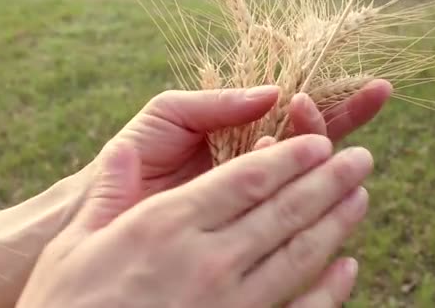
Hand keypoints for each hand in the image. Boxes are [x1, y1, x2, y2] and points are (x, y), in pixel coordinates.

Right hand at [18, 135, 373, 306]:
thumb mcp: (73, 246)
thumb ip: (107, 194)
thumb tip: (121, 153)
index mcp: (166, 226)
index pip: (246, 179)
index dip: (290, 157)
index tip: (320, 141)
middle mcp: (207, 260)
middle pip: (284, 210)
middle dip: (329, 180)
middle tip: (361, 160)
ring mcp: (229, 303)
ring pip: (299, 254)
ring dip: (337, 223)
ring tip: (361, 198)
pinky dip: (330, 290)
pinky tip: (348, 268)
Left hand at [104, 80, 391, 194]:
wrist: (104, 203)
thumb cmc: (136, 155)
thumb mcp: (171, 114)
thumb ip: (217, 102)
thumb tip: (271, 92)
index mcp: (242, 129)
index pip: (296, 111)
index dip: (330, 98)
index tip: (365, 86)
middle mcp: (256, 162)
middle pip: (314, 138)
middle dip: (349, 114)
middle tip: (379, 93)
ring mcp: (256, 198)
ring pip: (309, 176)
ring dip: (336, 155)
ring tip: (358, 139)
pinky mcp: (249, 230)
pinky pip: (292, 217)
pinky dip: (315, 202)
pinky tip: (345, 193)